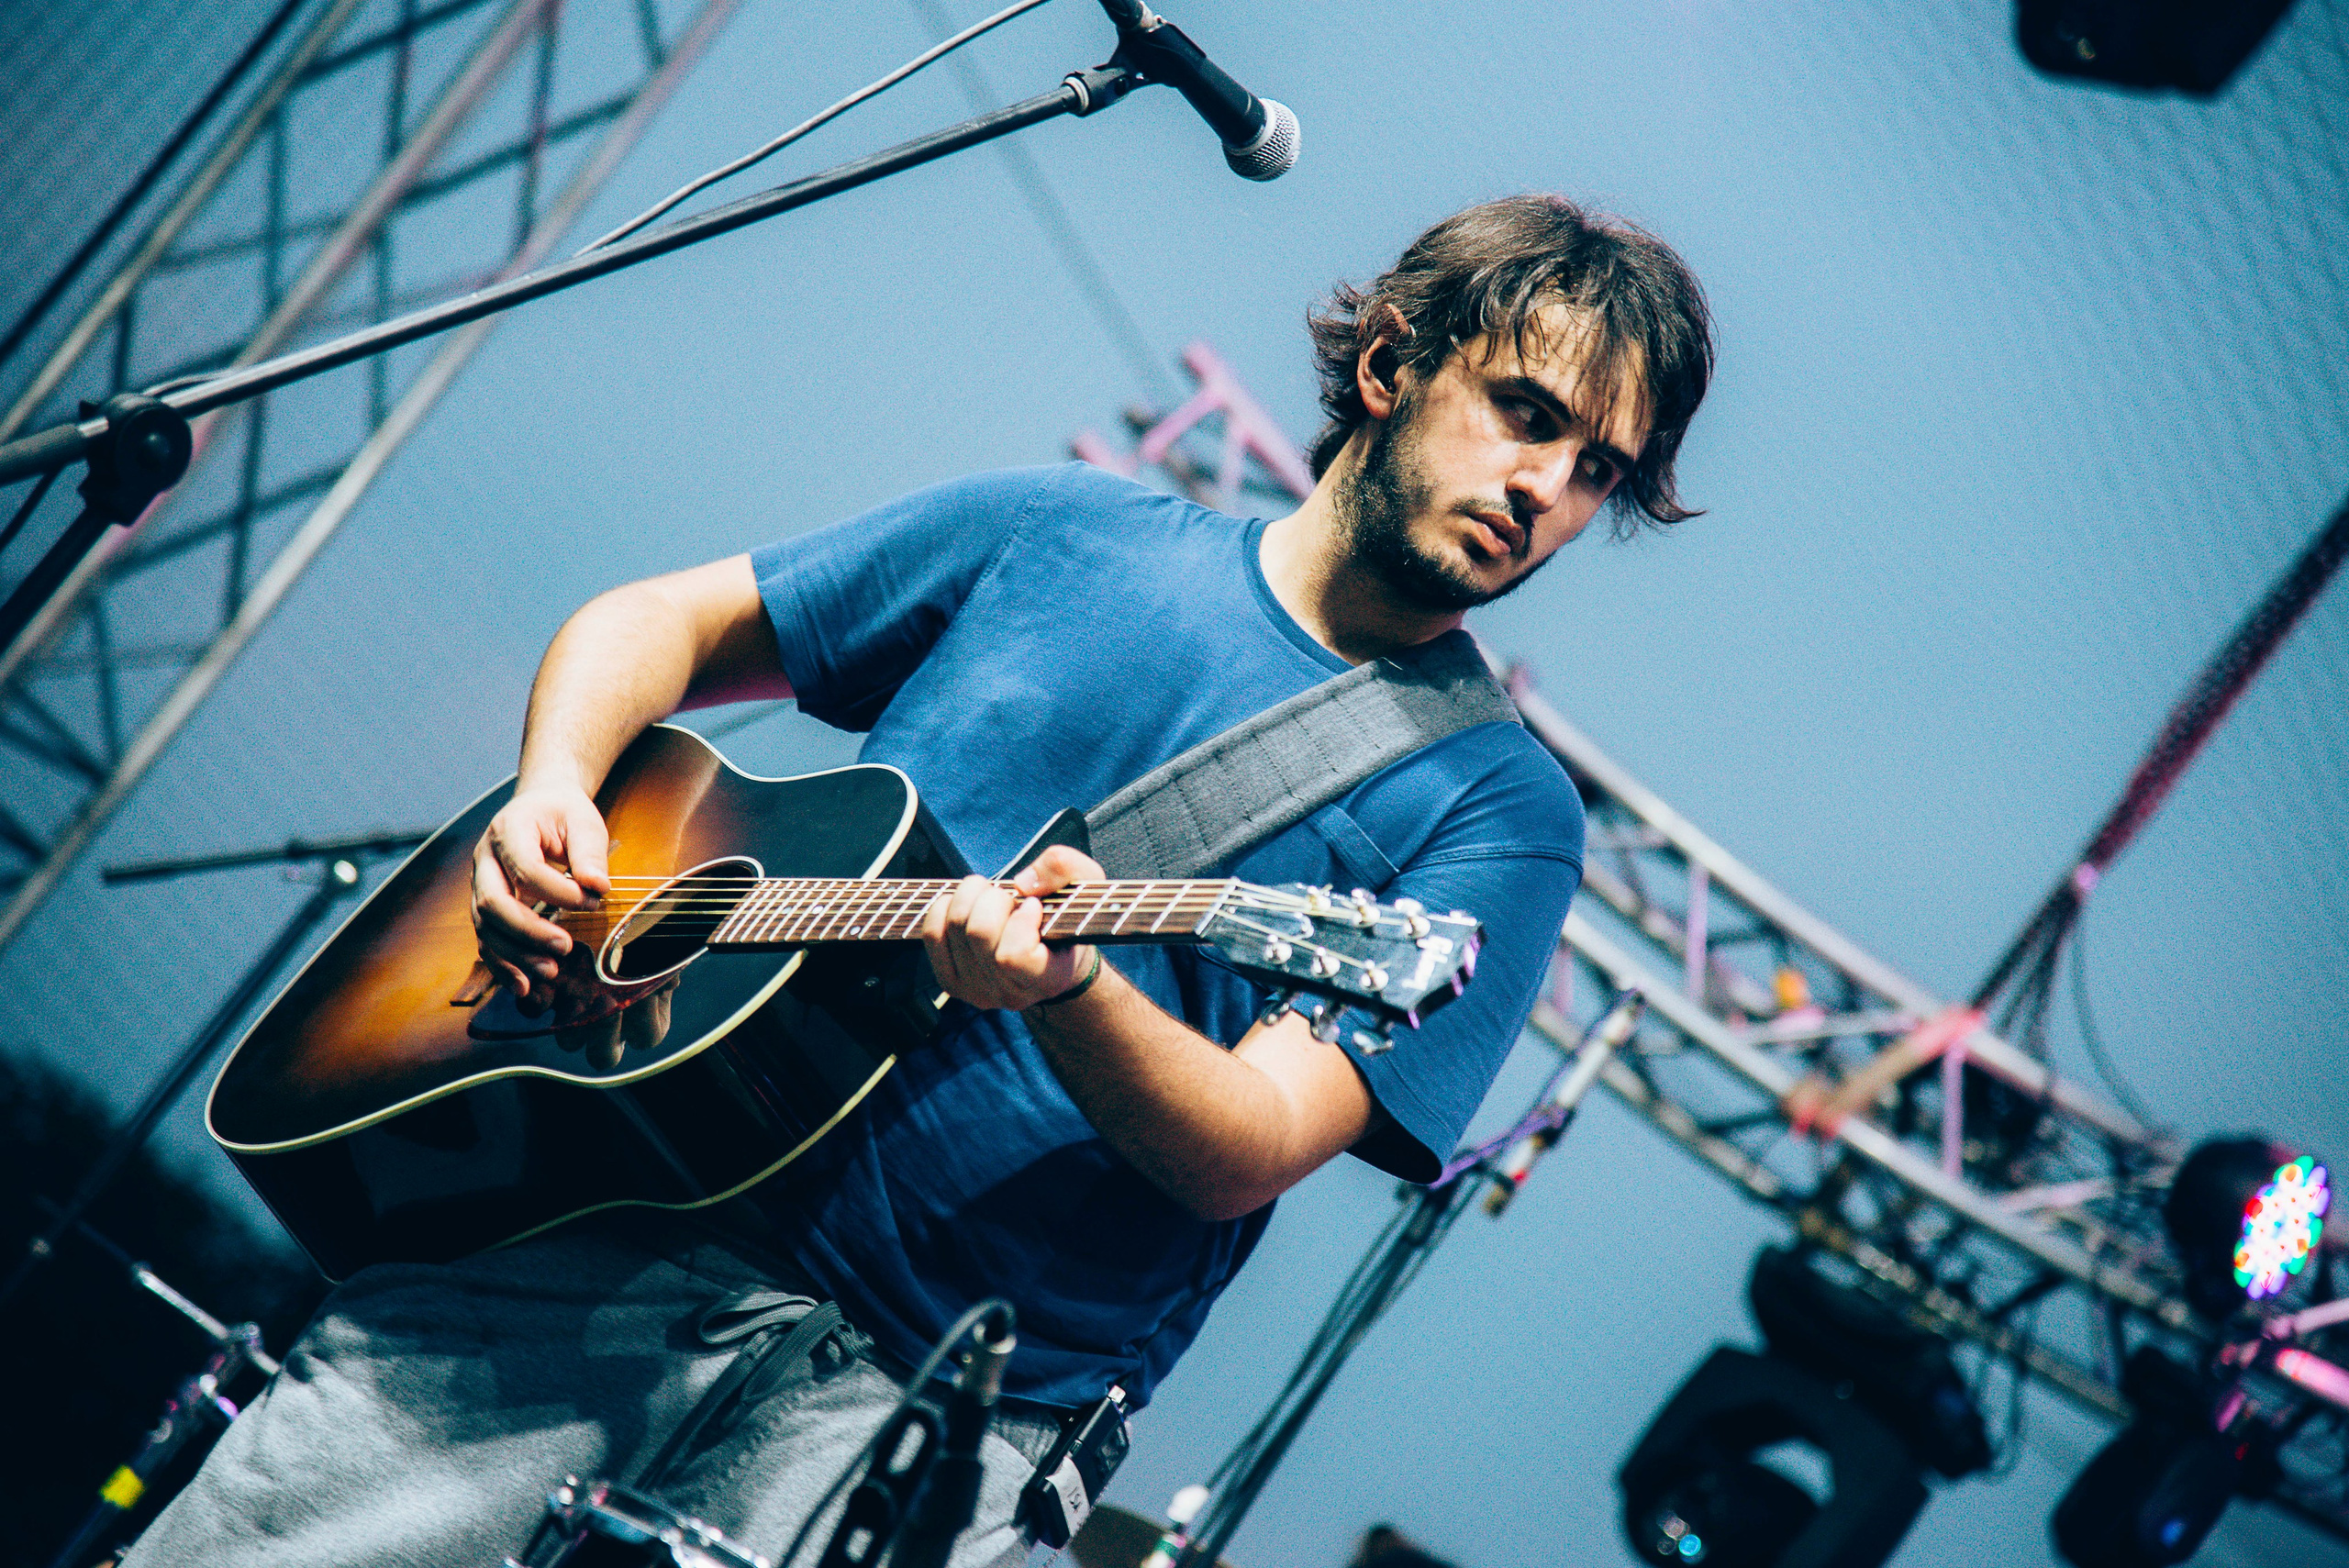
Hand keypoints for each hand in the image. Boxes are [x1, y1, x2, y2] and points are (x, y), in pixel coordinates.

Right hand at [472, 781, 611, 996]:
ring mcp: (481, 884)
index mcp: (508, 830)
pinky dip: (502, 966)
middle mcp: (485, 860)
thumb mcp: (583, 820)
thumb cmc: (563, 814)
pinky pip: (486, 940)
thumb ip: (590, 851)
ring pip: (485, 927)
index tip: (591, 901)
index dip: (557, 890)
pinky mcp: (486, 906)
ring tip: (550, 972)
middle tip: (565, 948)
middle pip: (492, 902)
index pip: (524, 868)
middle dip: (527, 931)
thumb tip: (596, 885)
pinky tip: (524, 987)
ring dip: (515, 955)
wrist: (539, 807)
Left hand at [920, 845, 1099, 1011]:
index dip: (1020, 919)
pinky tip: (965, 906)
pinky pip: (932, 935)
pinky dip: (944, 908)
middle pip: (979, 932)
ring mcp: (977, 992)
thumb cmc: (1069, 917)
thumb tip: (1022, 883)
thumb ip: (1065, 868)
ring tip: (991, 897)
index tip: (1034, 906)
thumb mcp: (1086, 884)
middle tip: (1009, 896)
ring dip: (970, 896)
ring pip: (954, 928)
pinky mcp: (951, 982)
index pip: (1013, 955)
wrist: (1052, 954)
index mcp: (1048, 979)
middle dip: (993, 897)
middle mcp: (1010, 994)